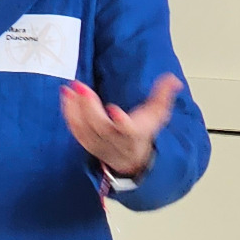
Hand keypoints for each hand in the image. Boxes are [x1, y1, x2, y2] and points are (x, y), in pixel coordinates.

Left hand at [60, 74, 181, 177]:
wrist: (132, 159)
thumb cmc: (143, 132)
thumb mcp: (157, 115)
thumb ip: (163, 96)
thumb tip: (174, 80)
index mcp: (135, 135)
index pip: (129, 131)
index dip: (122, 122)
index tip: (114, 109)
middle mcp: (116, 142)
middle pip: (101, 128)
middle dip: (90, 108)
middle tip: (81, 87)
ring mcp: (99, 145)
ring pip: (85, 130)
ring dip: (75, 109)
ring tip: (69, 89)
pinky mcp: (87, 143)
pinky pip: (76, 130)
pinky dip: (69, 114)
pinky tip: (66, 96)